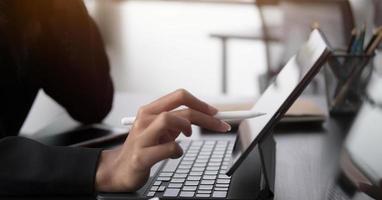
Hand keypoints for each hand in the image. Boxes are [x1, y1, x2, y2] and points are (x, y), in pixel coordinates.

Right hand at [95, 89, 230, 191]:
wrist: (120, 169)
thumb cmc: (144, 147)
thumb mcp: (161, 129)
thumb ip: (178, 120)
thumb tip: (205, 115)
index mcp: (150, 110)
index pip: (179, 96)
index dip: (200, 102)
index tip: (215, 112)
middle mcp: (144, 120)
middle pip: (180, 110)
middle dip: (206, 117)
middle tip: (221, 126)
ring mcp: (141, 137)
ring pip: (168, 120)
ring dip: (186, 128)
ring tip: (187, 137)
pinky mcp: (141, 156)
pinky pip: (168, 148)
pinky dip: (177, 152)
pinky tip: (174, 155)